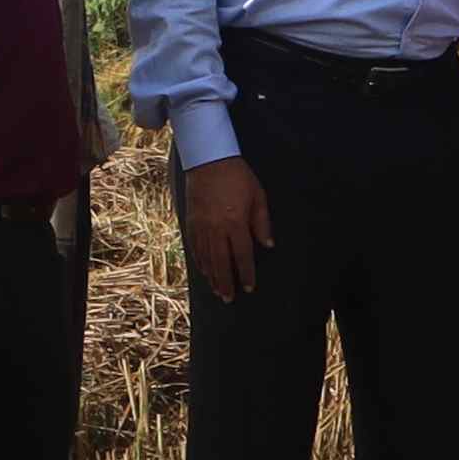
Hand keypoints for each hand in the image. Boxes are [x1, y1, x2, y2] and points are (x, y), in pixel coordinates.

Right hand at [178, 155, 271, 297]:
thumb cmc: (238, 177)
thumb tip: (268, 245)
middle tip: (230, 299)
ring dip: (212, 277)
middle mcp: (216, 228)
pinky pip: (195, 248)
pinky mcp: (191, 222)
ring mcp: (201, 226)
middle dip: (226, 282)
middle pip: (221, 262)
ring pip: (206, 258)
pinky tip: (204, 272)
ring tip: (218, 291)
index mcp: (235, 222)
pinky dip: (200, 262)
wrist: (208, 160)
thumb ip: (262, 222)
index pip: (242, 255)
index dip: (246, 273)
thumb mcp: (258, 196)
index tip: (249, 287)